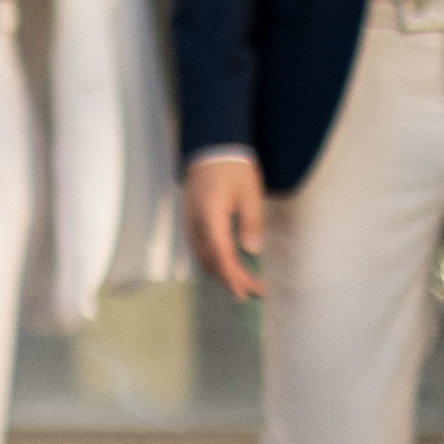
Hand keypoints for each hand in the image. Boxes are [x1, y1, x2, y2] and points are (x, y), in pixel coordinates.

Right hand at [184, 146, 267, 300]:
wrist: (212, 151)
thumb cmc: (234, 170)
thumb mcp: (250, 194)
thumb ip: (251, 223)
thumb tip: (252, 251)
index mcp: (210, 214)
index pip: (220, 254)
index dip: (233, 276)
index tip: (249, 290)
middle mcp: (195, 222)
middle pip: (209, 260)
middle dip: (230, 280)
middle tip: (254, 292)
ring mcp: (190, 222)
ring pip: (202, 257)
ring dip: (221, 273)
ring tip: (243, 285)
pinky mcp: (191, 222)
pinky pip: (200, 248)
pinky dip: (214, 262)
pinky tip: (228, 268)